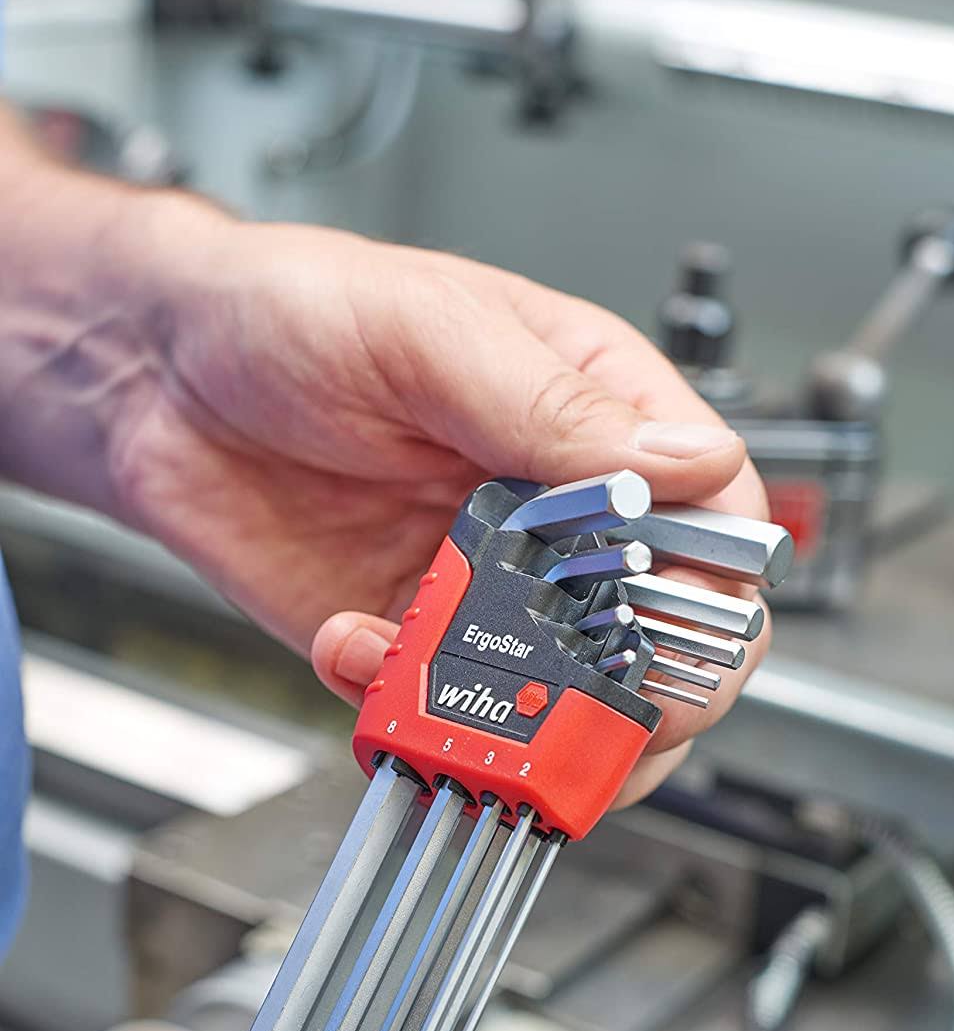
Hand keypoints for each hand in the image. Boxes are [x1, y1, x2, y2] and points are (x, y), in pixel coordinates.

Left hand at [0, 169, 768, 802]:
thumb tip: (688, 463)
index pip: (718, 521)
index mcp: (596, 419)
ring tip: (458, 684)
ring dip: (528, 719)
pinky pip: (450, 712)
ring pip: (573, 704)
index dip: (718, 587)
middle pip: (671, 641)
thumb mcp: (429, 331)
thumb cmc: (293, 311)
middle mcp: (560, 517)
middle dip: (643, 689)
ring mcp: (490, 591)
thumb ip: (553, 407)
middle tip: (579, 691)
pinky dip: (412, 711)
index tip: (666, 617)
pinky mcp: (413, 641)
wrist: (157, 381)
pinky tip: (354, 647)